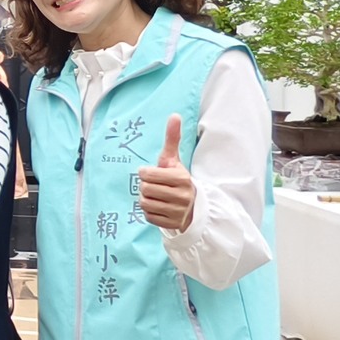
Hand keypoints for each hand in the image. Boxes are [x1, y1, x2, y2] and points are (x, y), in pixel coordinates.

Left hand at [137, 113, 195, 232]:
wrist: (194, 206)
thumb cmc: (178, 179)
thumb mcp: (175, 160)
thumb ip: (172, 139)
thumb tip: (174, 115)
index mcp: (182, 178)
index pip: (148, 175)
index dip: (145, 173)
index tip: (150, 173)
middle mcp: (182, 196)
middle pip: (145, 189)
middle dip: (146, 187)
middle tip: (155, 186)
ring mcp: (177, 212)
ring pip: (145, 203)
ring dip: (146, 199)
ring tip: (156, 196)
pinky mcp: (172, 224)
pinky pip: (148, 216)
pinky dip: (149, 212)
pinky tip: (159, 207)